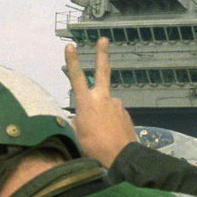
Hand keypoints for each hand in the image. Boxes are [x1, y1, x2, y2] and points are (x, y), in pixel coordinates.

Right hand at [64, 38, 136, 167]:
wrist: (121, 157)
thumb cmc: (94, 147)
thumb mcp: (76, 134)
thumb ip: (75, 121)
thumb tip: (74, 118)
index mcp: (87, 102)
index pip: (76, 77)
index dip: (72, 61)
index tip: (70, 46)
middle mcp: (103, 98)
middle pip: (102, 71)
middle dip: (102, 54)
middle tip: (103, 39)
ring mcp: (117, 105)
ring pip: (106, 104)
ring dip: (102, 114)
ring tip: (100, 135)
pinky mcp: (125, 113)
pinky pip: (114, 115)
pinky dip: (109, 122)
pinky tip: (109, 135)